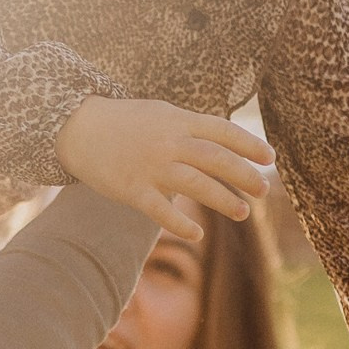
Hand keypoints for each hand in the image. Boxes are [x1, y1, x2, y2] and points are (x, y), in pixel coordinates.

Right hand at [55, 95, 271, 238]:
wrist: (78, 126)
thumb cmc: (125, 122)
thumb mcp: (162, 113)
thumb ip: (191, 127)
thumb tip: (224, 141)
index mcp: (178, 121)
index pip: (222, 131)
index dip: (248, 144)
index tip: (269, 158)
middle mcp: (168, 142)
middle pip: (214, 158)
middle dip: (243, 174)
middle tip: (264, 190)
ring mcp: (150, 166)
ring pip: (194, 183)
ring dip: (222, 199)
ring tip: (243, 213)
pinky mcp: (131, 188)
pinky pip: (159, 209)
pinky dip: (179, 224)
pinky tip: (198, 234)